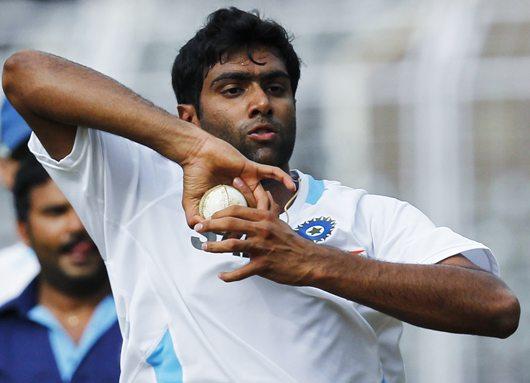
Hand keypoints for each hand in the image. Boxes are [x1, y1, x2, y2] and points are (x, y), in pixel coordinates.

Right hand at [180, 133, 295, 226]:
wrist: (195, 155)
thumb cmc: (193, 176)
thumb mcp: (191, 202)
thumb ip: (194, 218)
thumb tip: (199, 232)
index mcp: (230, 200)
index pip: (242, 219)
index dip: (244, 231)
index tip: (246, 243)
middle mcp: (241, 191)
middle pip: (256, 210)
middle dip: (260, 224)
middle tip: (264, 236)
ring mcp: (248, 180)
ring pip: (264, 196)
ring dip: (269, 208)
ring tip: (272, 220)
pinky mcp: (251, 168)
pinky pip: (272, 172)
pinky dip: (283, 178)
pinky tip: (292, 187)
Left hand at [195, 204, 323, 283]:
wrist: (308, 260)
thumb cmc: (290, 240)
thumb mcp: (279, 220)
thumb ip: (268, 205)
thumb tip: (262, 188)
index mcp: (264, 217)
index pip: (237, 209)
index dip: (219, 211)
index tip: (208, 215)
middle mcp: (262, 230)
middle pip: (230, 223)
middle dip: (211, 225)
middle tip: (198, 228)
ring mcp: (262, 248)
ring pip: (232, 245)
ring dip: (215, 247)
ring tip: (205, 247)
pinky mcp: (263, 265)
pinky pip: (242, 271)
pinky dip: (230, 275)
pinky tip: (221, 276)